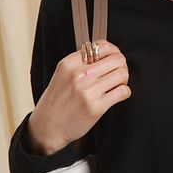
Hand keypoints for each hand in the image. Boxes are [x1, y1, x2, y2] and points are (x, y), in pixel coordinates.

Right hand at [27, 39, 130, 154]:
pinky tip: (117, 95)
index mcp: (70, 64)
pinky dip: (124, 92)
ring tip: (117, 85)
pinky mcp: (96, 107)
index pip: (102, 46)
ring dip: (124, 79)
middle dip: (121, 66)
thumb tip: (106, 54)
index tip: (113, 59)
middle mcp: (79, 75)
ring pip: (122, 74)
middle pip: (117, 59)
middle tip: (117, 74)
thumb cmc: (56, 101)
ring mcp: (88, 91)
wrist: (47, 127)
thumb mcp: (62, 74)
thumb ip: (81, 63)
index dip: (113, 52)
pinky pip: (122, 92)